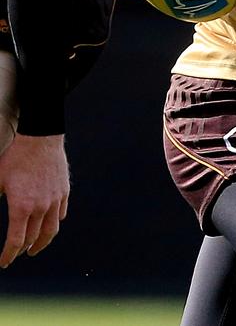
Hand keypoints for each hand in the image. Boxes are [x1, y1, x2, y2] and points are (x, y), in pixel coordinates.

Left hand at [0, 134, 68, 266]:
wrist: (40, 138)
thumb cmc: (16, 158)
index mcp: (21, 207)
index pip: (15, 242)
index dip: (8, 255)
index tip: (3, 262)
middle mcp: (41, 207)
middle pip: (33, 238)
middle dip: (22, 249)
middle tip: (16, 254)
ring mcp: (55, 200)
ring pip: (51, 230)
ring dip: (42, 243)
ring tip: (35, 247)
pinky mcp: (64, 191)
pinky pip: (61, 214)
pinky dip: (54, 223)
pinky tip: (49, 224)